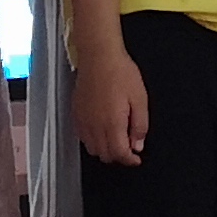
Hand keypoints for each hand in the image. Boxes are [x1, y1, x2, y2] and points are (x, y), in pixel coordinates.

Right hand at [76, 47, 148, 165]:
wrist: (99, 56)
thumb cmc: (121, 73)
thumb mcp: (140, 98)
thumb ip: (140, 125)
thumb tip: (137, 145)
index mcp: (112, 124)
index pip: (119, 154)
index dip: (130, 160)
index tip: (136, 159)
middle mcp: (95, 126)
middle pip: (105, 155)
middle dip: (118, 156)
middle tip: (129, 147)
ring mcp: (83, 121)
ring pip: (92, 149)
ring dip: (105, 150)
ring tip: (116, 138)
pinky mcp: (76, 114)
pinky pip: (82, 137)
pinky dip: (93, 141)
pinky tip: (102, 130)